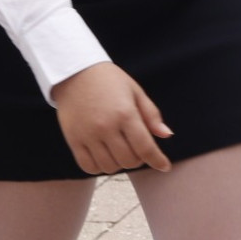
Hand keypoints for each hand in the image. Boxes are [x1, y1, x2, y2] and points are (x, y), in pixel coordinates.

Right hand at [53, 61, 171, 174]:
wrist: (74, 72)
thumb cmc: (108, 80)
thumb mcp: (134, 91)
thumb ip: (151, 115)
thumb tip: (167, 135)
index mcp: (125, 113)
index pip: (145, 148)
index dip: (158, 161)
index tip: (164, 166)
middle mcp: (106, 127)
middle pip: (129, 161)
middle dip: (138, 159)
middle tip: (137, 148)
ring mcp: (88, 135)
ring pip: (110, 167)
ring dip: (119, 163)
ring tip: (119, 149)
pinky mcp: (73, 140)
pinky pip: (89, 167)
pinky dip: (100, 167)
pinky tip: (104, 155)